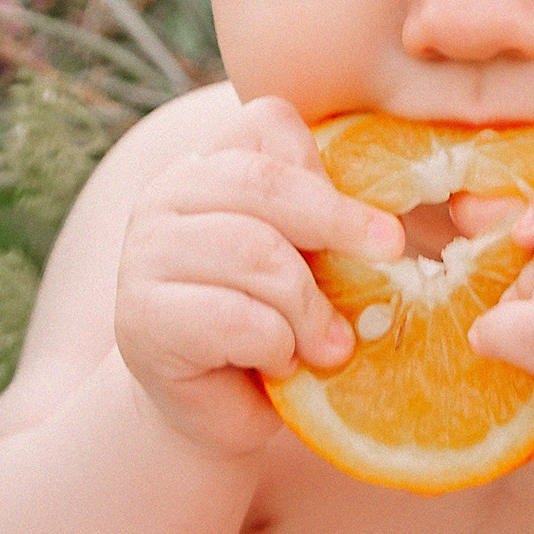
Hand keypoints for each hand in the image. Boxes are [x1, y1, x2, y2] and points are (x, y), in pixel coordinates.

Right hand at [113, 97, 404, 461]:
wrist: (216, 409)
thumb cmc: (275, 323)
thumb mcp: (308, 259)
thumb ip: (328, 222)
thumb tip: (391, 222)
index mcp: (207, 165)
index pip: (267, 125)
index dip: (328, 171)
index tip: (379, 226)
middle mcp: (164, 196)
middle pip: (264, 183)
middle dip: (339, 223)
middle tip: (392, 257)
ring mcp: (144, 254)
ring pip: (255, 252)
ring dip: (309, 307)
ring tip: (329, 345)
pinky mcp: (141, 317)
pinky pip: (236, 317)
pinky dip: (277, 345)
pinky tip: (280, 363)